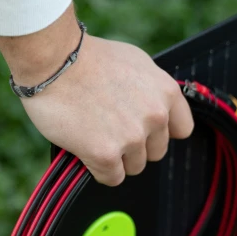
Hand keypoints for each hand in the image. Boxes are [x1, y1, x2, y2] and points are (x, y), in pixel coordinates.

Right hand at [0, 6, 193, 184]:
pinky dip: (98, 168)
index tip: (144, 130)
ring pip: (134, 166)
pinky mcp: (107, 153)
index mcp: (166, 92)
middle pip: (156, 151)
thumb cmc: (88, 57)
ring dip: (115, 157)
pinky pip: (112, 177)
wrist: (54, 60)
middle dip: (135, 145)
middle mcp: (155, 115)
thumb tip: (152, 108)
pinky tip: (85, 148)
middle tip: (109, 127)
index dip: (160, 132)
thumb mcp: (135, 63)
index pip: (182, 130)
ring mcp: (132, 137)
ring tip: (94, 133)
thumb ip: (151, 89)